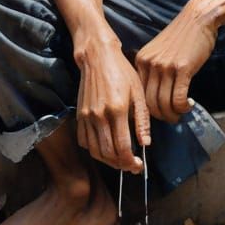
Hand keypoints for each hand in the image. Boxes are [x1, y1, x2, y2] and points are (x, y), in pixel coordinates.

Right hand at [76, 41, 150, 173]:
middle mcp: (99, 116)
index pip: (122, 148)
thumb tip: (145, 143)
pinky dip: (95, 150)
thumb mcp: (138, 93)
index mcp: (116, 110)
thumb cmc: (122, 72)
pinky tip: (106, 148)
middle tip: (132, 167)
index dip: (131, 162)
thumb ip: (142, 120)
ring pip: (95, 151)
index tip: (139, 166)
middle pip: (108, 154)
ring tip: (121, 160)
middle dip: (121, 165)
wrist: (98, 58)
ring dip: (108, 161)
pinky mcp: (79, 115)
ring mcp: (86, 116)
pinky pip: (85, 142)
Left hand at [135, 1, 217, 123]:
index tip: (159, 113)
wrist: (198, 18)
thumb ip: (153, 69)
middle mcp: (149, 64)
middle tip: (172, 117)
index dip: (148, 109)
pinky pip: (179, 98)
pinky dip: (184, 107)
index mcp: (141, 60)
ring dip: (173, 114)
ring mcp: (164, 66)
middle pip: (149, 103)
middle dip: (161, 116)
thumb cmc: (182, 36)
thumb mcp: (159, 51)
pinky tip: (190, 104)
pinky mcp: (181, 68)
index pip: (138, 94)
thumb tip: (154, 96)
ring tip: (181, 112)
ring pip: (164, 104)